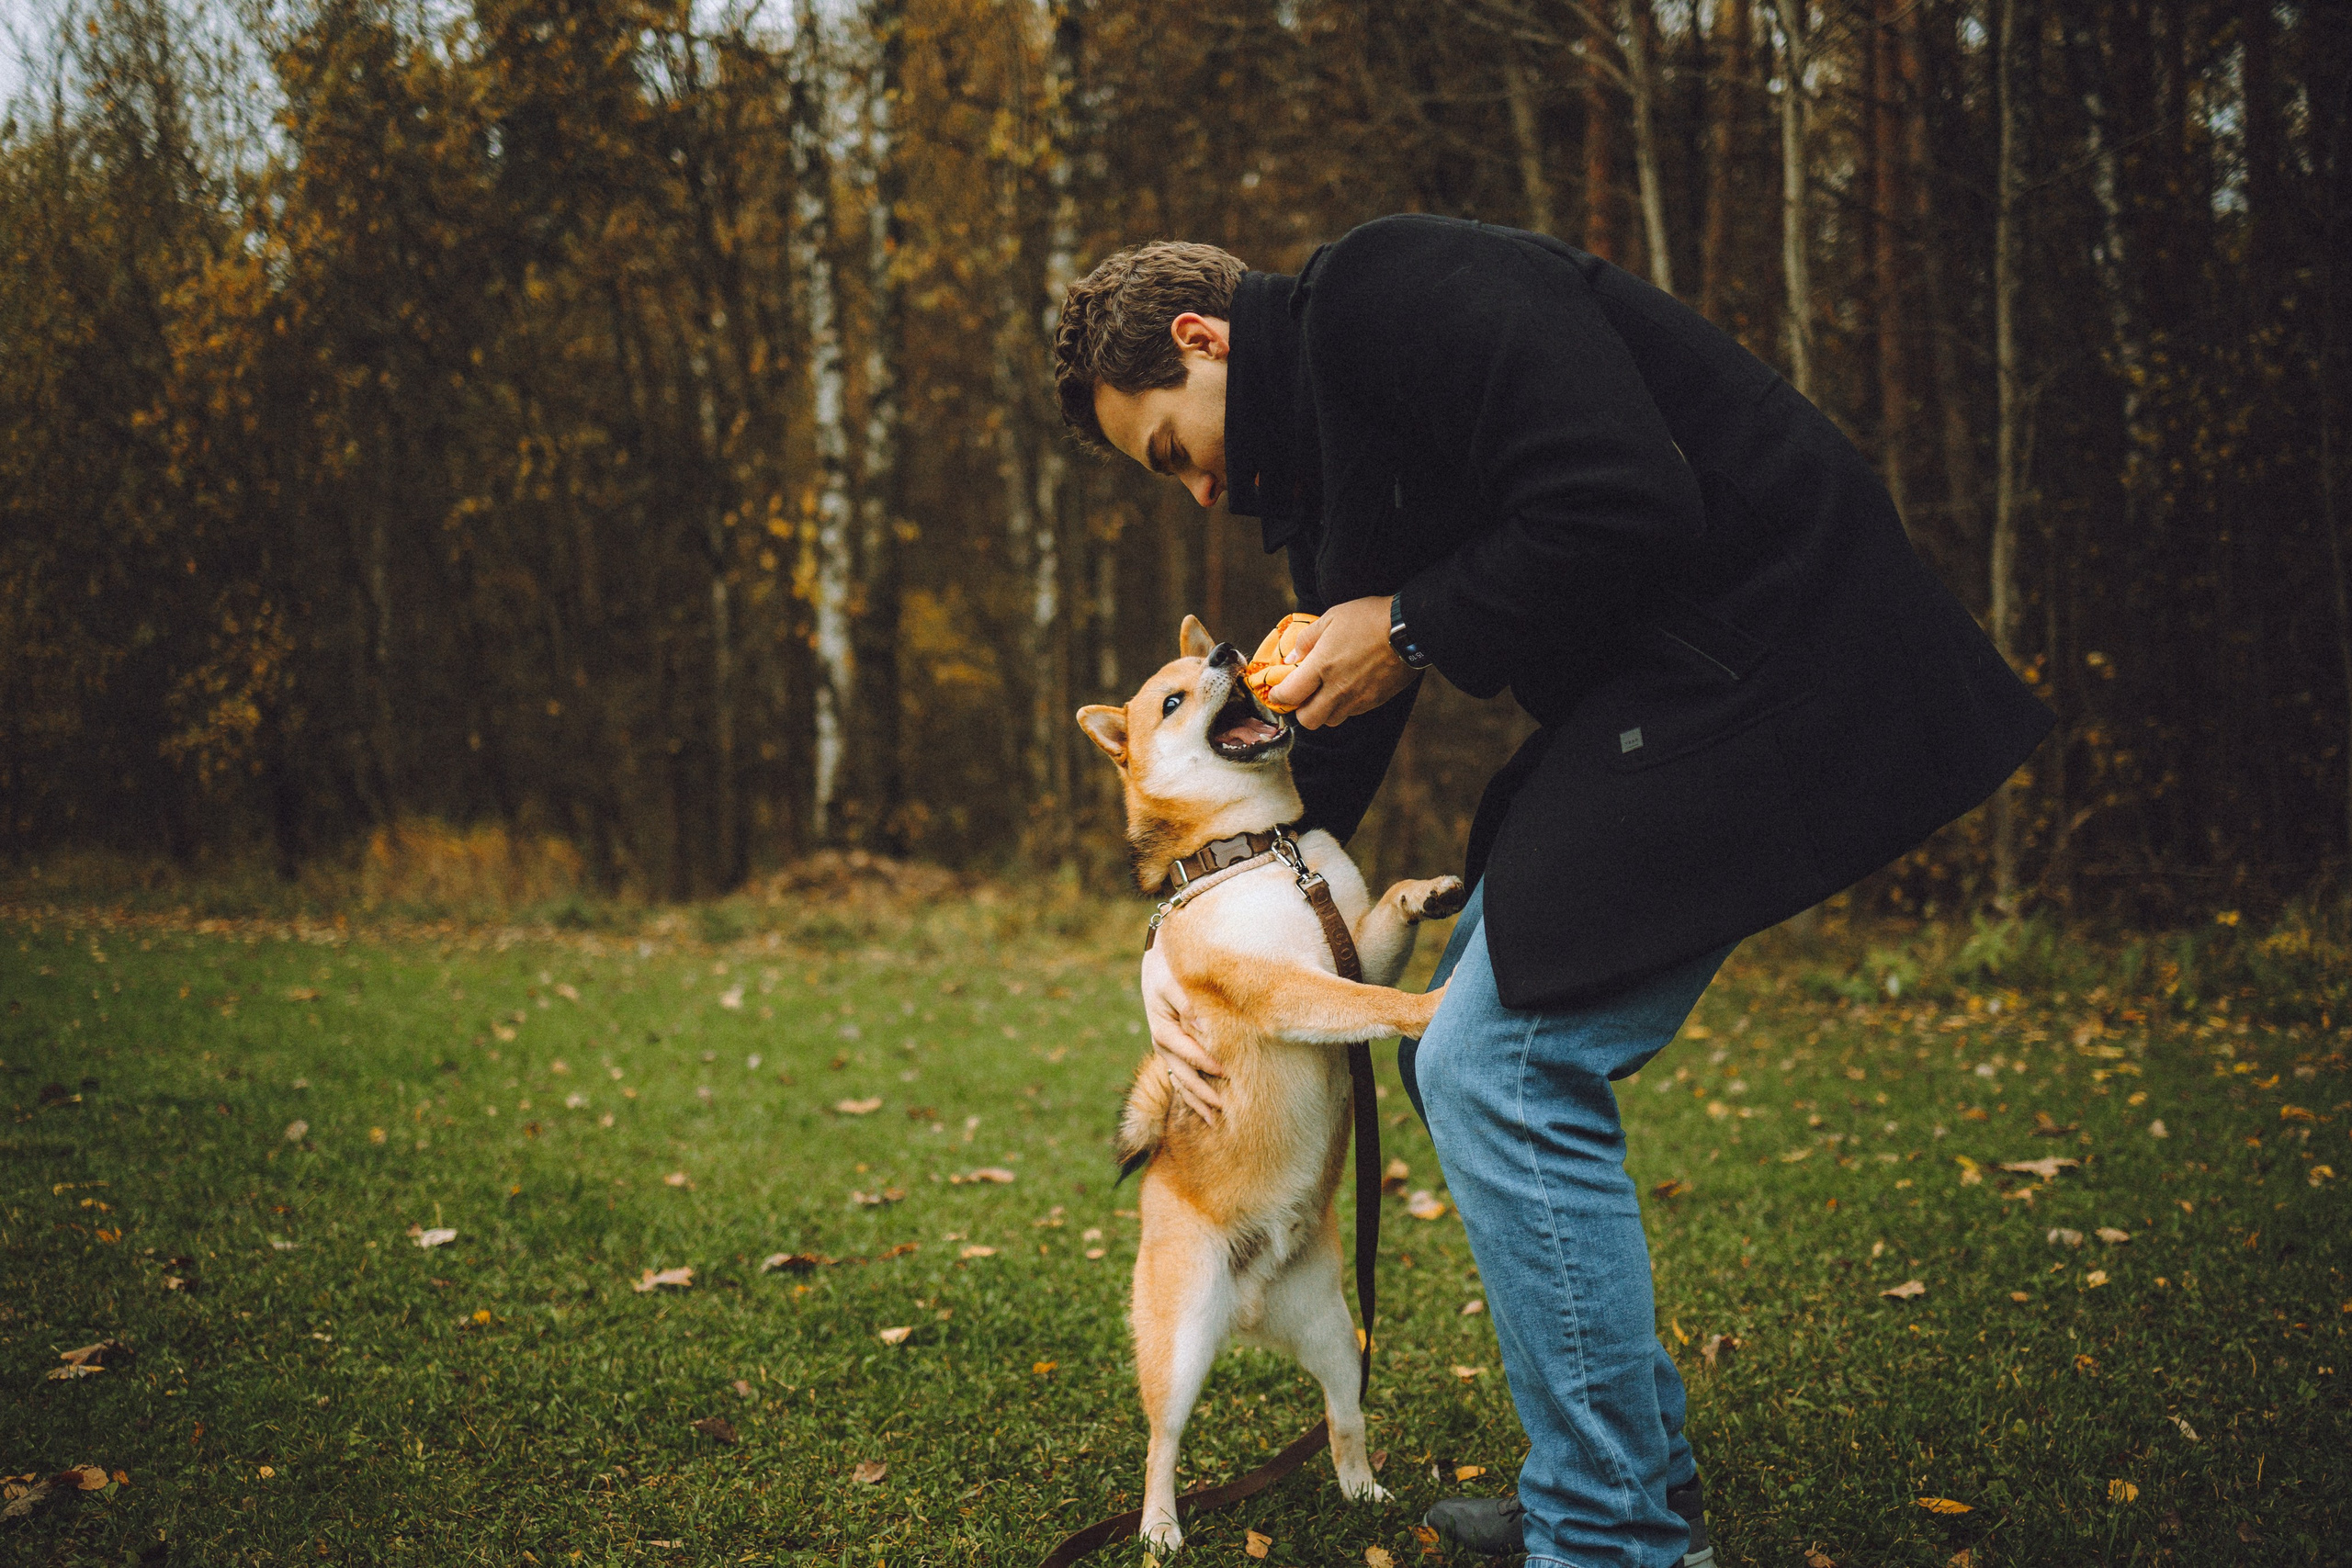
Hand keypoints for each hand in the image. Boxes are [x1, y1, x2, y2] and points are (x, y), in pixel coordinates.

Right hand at [1141, 944, 1227, 1122]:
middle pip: (1184, 1075)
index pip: (1188, 1052)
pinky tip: (1207, 1110)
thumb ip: (1190, 1004)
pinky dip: (1194, 1095)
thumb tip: (1205, 1028)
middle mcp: (1163, 1044)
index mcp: (1163, 1029)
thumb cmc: (1170, 969)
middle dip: (1203, 1095)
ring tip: (1216, 1122)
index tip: (1227, 1074)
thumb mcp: (1176, 981)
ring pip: (1182, 1082)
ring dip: (1198, 1102)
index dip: (1207, 1064)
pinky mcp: (1174, 1050)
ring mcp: (1168, 1050)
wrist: (1159, 962)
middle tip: (1225, 1111)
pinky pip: (1182, 1078)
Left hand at [1265, 595, 1416, 728]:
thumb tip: (1291, 659)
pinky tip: (1349, 688)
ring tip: (1327, 691)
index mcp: (1322, 666)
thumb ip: (1306, 640)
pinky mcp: (1375, 701)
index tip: (1277, 692)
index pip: (1289, 695)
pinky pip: (1352, 713)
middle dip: (1301, 711)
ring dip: (1324, 710)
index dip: (1278, 697)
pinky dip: (1345, 706)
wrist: (1410, 628)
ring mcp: (1358, 698)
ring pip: (1331, 720)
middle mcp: (1337, 689)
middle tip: (1303, 695)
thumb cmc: (1369, 618)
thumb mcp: (1332, 618)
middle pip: (1308, 720)